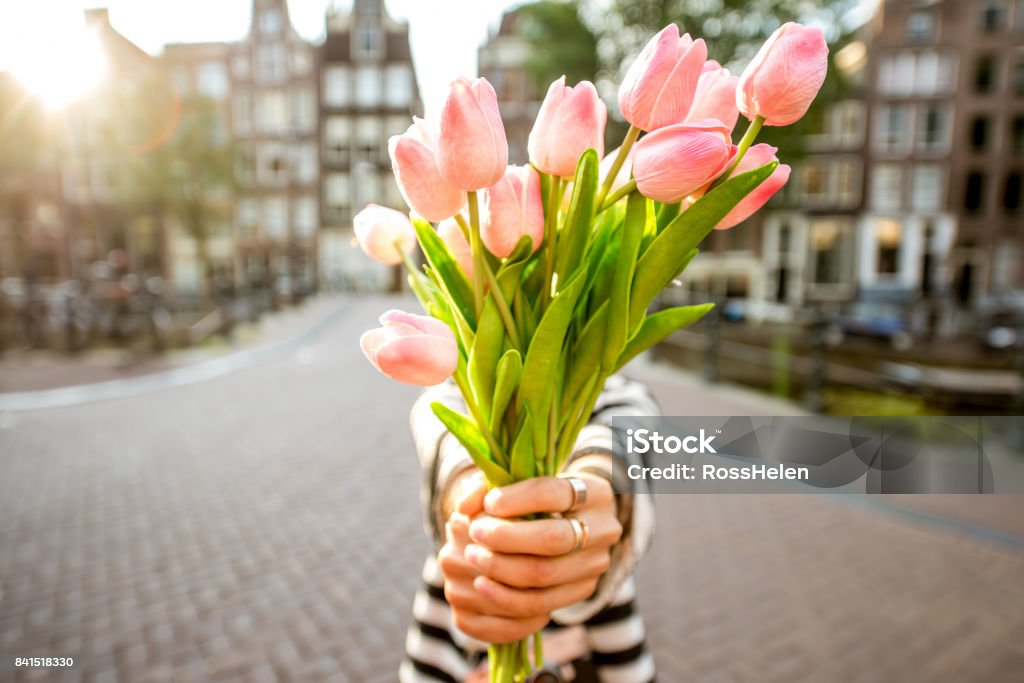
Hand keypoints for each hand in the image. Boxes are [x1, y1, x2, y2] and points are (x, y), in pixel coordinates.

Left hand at [438, 473, 621, 642]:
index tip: (488, 503)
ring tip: (473, 557)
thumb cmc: (543, 497)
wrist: (575, 522)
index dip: (516, 499)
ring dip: (500, 568)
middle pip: (552, 539)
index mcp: (595, 492)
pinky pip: (542, 603)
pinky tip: (482, 585)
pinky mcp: (584, 589)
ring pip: (544, 574)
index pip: (553, 493)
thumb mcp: (525, 483)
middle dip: (506, 537)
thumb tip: (465, 508)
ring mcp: (596, 563)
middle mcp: (604, 528)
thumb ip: (491, 488)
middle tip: (474, 532)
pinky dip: (506, 596)